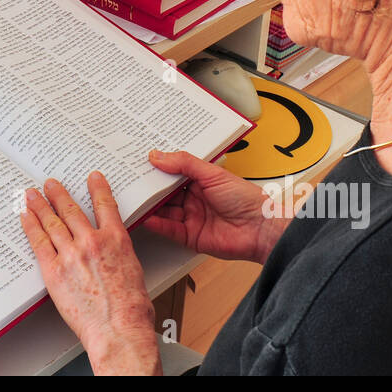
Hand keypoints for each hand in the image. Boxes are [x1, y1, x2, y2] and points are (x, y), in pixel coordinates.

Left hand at [20, 174, 161, 374]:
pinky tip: (25, 218)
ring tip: (32, 196)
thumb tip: (111, 253)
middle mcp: (92, 242)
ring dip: (40, 205)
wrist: (118, 330)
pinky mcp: (54, 271)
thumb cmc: (131, 309)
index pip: (105, 204)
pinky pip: (38, 242)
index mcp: (117, 240)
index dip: (97, 188)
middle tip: (50, 184)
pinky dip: (30, 227)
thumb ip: (119, 254)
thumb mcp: (134, 270)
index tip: (92, 178)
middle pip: (71, 210)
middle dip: (58, 194)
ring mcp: (71, 255)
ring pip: (52, 222)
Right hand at [142, 149, 286, 262]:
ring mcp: (191, 218)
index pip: (172, 174)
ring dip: (149, 206)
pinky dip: (156, 224)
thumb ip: (184, 164)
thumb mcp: (212, 174)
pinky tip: (146, 217)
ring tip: (132, 198)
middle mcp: (194, 199)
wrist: (261, 229)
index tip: (139, 163)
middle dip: (148, 188)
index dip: (157, 169)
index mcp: (201, 181)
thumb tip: (158, 155)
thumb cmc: (246, 199)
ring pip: (164, 211)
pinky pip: (168, 229)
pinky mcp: (190, 236)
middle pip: (165, 193)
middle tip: (129, 180)